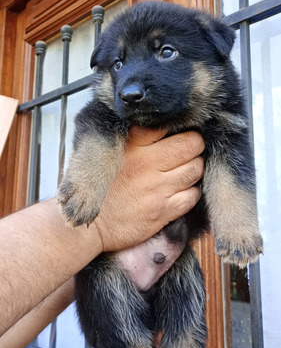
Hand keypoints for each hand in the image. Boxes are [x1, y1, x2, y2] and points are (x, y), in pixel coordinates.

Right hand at [95, 127, 204, 251]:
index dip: (178, 125)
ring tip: (182, 170)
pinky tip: (179, 191)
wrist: (89, 225)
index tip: (177, 130)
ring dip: (193, 168)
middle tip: (187, 150)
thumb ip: (132, 134)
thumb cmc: (100, 186)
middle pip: (192, 144)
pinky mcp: (163, 211)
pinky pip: (193, 196)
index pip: (170, 123)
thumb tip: (159, 122)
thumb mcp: (108, 150)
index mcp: (132, 144)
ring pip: (196, 169)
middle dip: (194, 145)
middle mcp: (147, 163)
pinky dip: (191, 192)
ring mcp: (157, 188)